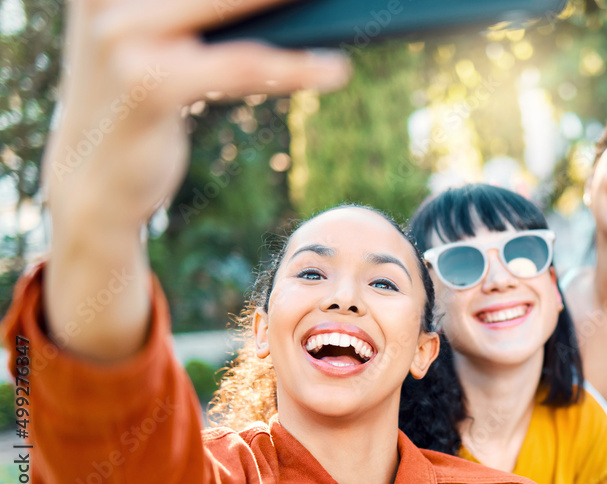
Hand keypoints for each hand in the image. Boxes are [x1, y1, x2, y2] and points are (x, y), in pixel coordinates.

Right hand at [46, 0, 350, 227]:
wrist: (93, 182)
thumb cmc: (146, 101)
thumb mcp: (168, 41)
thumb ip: (207, 13)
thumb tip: (294, 7)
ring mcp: (122, 34)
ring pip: (233, 6)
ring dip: (301, 8)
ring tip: (352, 13)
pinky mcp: (147, 83)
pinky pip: (241, 68)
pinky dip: (294, 68)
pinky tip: (336, 70)